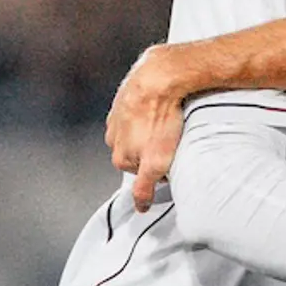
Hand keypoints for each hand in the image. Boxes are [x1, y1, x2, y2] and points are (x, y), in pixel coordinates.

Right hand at [107, 43, 188, 210]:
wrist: (159, 77)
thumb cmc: (160, 120)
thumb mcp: (156, 163)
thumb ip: (144, 188)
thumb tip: (140, 208)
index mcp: (118, 156)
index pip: (141, 173)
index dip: (160, 169)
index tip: (173, 161)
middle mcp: (112, 136)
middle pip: (138, 151)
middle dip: (153, 149)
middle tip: (173, 141)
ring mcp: (116, 115)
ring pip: (137, 130)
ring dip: (152, 128)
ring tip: (170, 122)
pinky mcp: (125, 94)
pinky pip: (139, 109)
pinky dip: (150, 109)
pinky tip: (164, 106)